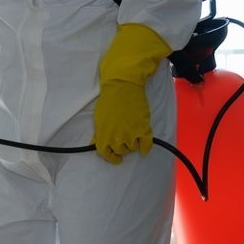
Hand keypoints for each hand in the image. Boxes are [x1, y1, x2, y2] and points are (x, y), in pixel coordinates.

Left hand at [92, 24, 170, 163]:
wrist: (123, 85)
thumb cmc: (109, 99)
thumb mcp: (100, 118)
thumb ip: (99, 132)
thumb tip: (96, 143)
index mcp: (103, 134)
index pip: (105, 153)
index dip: (111, 158)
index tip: (116, 158)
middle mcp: (115, 137)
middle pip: (121, 151)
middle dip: (123, 147)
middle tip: (126, 139)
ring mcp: (130, 134)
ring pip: (133, 148)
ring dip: (134, 144)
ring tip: (134, 135)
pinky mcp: (143, 129)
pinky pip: (146, 145)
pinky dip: (146, 147)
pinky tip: (145, 146)